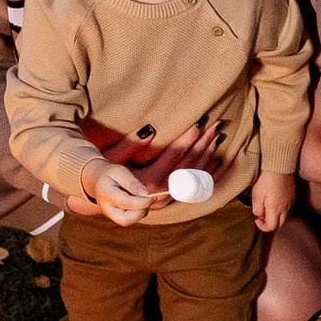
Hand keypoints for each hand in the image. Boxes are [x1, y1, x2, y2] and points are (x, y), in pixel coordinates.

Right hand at [67, 119, 218, 215]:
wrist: (103, 196)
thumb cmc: (105, 173)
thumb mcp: (112, 157)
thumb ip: (130, 144)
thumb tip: (150, 130)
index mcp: (147, 180)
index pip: (173, 156)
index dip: (187, 139)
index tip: (199, 123)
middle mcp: (159, 192)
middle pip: (188, 165)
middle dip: (203, 143)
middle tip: (215, 125)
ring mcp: (166, 197)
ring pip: (193, 174)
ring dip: (207, 154)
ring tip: (217, 135)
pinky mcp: (168, 198)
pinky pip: (192, 185)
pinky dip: (206, 171)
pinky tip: (217, 159)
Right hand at [85, 162, 159, 225]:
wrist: (98, 182)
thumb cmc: (110, 175)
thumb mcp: (120, 172)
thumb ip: (131, 182)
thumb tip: (145, 194)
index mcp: (105, 194)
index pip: (126, 203)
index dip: (143, 202)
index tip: (154, 197)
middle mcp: (106, 209)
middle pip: (125, 220)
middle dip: (141, 212)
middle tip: (149, 199)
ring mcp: (111, 215)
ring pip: (129, 221)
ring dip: (141, 211)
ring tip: (140, 196)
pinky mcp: (117, 217)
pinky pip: (131, 219)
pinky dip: (139, 211)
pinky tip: (137, 200)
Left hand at [250, 169, 295, 232]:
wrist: (279, 166)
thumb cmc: (266, 180)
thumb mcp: (257, 195)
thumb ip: (257, 209)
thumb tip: (259, 215)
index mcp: (275, 210)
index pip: (271, 227)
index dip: (262, 227)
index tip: (256, 220)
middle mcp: (285, 209)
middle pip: (280, 225)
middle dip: (270, 224)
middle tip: (262, 217)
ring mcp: (290, 202)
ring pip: (285, 217)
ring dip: (276, 218)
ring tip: (267, 209)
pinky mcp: (293, 196)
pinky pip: (288, 209)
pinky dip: (281, 211)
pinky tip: (275, 203)